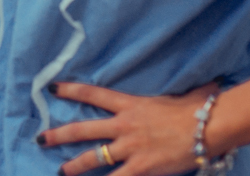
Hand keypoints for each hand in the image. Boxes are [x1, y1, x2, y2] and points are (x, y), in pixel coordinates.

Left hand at [39, 81, 218, 175]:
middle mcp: (123, 125)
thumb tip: (205, 82)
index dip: (70, 90)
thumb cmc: (197, 109)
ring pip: (93, 158)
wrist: (207, 128)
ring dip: (75, 166)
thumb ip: (176, 92)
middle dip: (59, 135)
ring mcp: (130, 148)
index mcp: (129, 105)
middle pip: (83, 129)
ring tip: (61, 171)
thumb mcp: (178, 94)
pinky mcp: (141, 167)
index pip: (93, 94)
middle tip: (41, 139)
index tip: (52, 89)